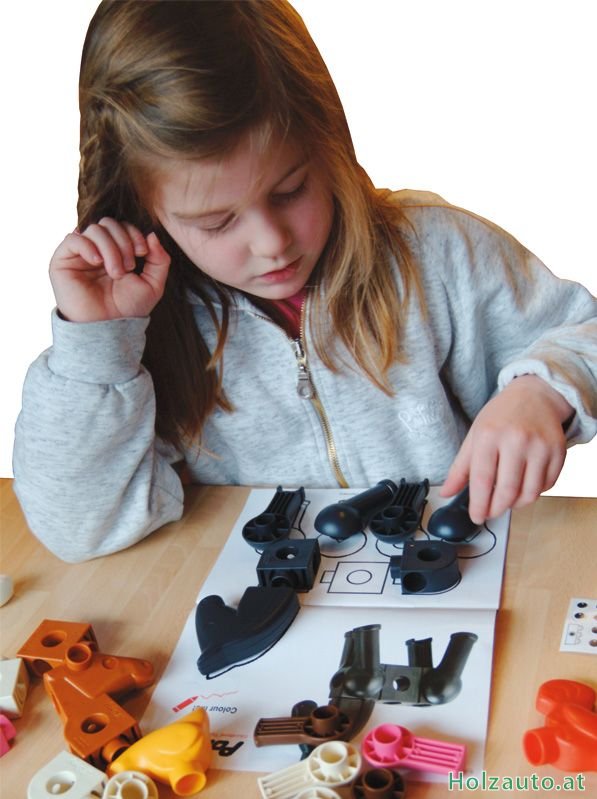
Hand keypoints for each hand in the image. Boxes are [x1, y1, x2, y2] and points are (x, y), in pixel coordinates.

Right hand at [49, 218, 170, 321]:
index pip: (121, 226)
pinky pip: (73, 239)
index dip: (134, 234)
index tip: (143, 253)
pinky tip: (97, 263)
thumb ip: (159, 260)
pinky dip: (89, 246)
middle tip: (129, 267)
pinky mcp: (62, 262)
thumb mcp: (153, 284)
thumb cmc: (128, 309)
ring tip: (116, 273)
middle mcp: (96, 250)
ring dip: (111, 249)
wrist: (108, 328)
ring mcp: (79, 255)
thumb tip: (153, 235)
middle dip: (124, 242)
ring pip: (94, 230)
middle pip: (108, 223)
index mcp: (114, 251)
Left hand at [441, 375, 571, 522]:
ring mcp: (540, 446)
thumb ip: (460, 467)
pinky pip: (547, 486)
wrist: (535, 396)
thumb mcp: (475, 436)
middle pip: (507, 491)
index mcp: (489, 435)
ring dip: (516, 504)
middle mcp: (516, 440)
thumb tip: (446, 493)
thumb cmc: (501, 417)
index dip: (479, 504)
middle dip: (497, 509)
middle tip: (490, 512)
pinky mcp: (558, 452)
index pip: (482, 480)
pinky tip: (524, 486)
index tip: (476, 517)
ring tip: (507, 500)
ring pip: (530, 493)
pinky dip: (534, 493)